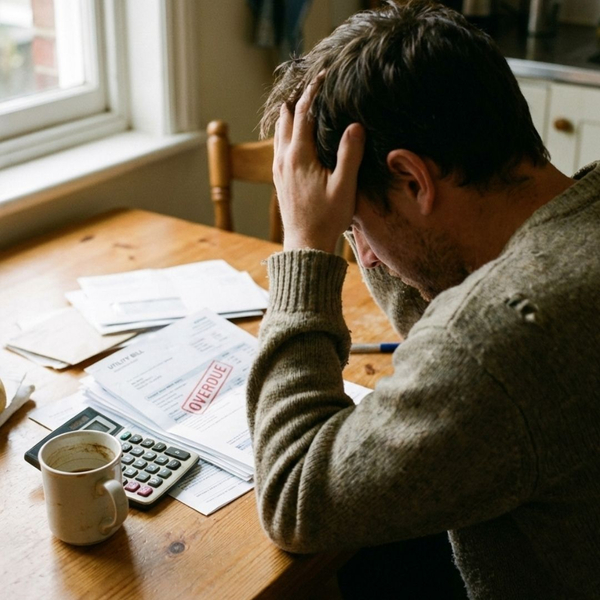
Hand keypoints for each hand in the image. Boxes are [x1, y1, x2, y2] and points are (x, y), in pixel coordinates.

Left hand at [274, 79, 364, 252]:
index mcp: (299, 156)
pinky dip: (285, 133)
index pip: (304, 113)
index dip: (313, 92)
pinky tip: (291, 136)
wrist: (305, 245)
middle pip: (286, 119)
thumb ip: (349, 154)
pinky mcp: (279, 180)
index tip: (322, 76)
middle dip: (298, 99)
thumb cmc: (327, 219)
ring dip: (288, 115)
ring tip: (297, 102)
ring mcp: (278, 170)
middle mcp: (284, 159)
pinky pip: (278, 147)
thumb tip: (355, 125)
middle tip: (310, 84)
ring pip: (279, 133)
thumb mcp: (344, 187)